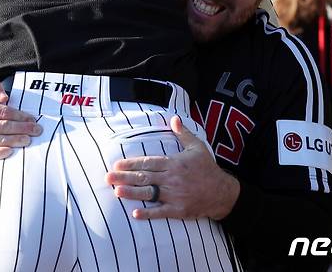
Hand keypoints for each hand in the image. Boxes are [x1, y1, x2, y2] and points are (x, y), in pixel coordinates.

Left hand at [105, 116, 239, 220]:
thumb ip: (183, 133)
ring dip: (132, 193)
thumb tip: (173, 118)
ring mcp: (175, 195)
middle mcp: (172, 178)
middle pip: (144, 177)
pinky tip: (135, 213)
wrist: (223, 192)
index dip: (132, 163)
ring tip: (116, 192)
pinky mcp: (179, 210)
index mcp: (174, 163)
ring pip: (150, 193)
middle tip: (108, 178)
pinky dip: (148, 213)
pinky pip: (161, 212)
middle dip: (125, 177)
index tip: (117, 164)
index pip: (148, 162)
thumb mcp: (197, 147)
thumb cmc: (208, 168)